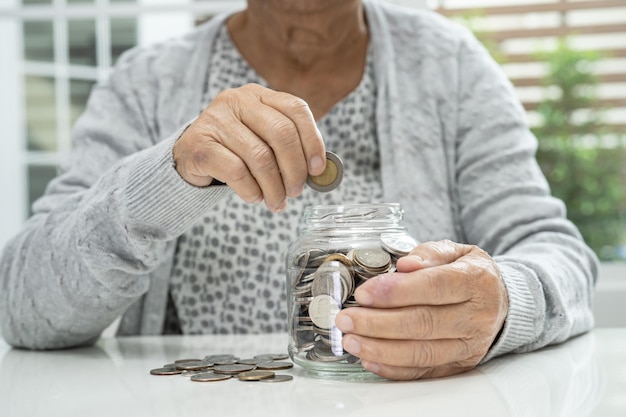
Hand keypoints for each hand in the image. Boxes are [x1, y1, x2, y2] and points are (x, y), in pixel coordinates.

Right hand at [173, 83, 325, 211]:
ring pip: (260, 157)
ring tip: (276, 202)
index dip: (312, 140)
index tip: (317, 169)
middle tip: (296, 192)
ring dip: (274, 187)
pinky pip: (237, 172)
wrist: (190, 157)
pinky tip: (254, 197)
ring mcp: (216, 120)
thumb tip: (320, 172)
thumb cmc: (235, 150)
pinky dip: (252, 191)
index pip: (296, 109)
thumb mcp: (263, 140)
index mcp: (259, 95)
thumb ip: (288, 148)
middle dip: (295, 169)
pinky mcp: (200, 144)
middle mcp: (237, 100)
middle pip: (282, 133)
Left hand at [335, 239, 507, 379]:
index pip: (434, 287)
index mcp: (476, 281)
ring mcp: (469, 345)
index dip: (396, 291)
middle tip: (346, 319)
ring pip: (422, 352)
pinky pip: (424, 371)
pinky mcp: (459, 365)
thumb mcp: (455, 251)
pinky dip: (394, 368)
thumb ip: (429, 254)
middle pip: (423, 323)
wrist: (499, 301)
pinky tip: (370, 359)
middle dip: (378, 323)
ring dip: (381, 349)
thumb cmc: (469, 273)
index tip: (364, 293)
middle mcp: (476, 316)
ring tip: (351, 341)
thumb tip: (404, 264)